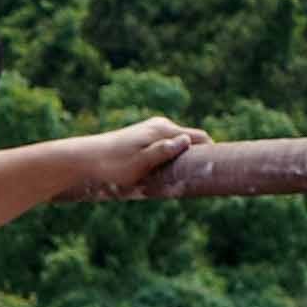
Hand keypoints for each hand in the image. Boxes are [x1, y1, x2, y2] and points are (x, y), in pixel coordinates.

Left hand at [85, 116, 208, 200]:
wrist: (84, 159)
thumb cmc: (112, 164)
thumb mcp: (140, 163)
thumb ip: (163, 152)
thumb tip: (186, 141)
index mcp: (163, 129)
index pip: (200, 137)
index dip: (213, 152)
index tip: (223, 170)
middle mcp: (160, 126)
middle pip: (190, 140)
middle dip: (199, 157)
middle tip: (205, 179)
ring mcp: (151, 131)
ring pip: (177, 144)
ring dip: (184, 159)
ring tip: (186, 180)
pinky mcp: (142, 139)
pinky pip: (166, 148)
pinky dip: (171, 159)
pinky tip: (168, 174)